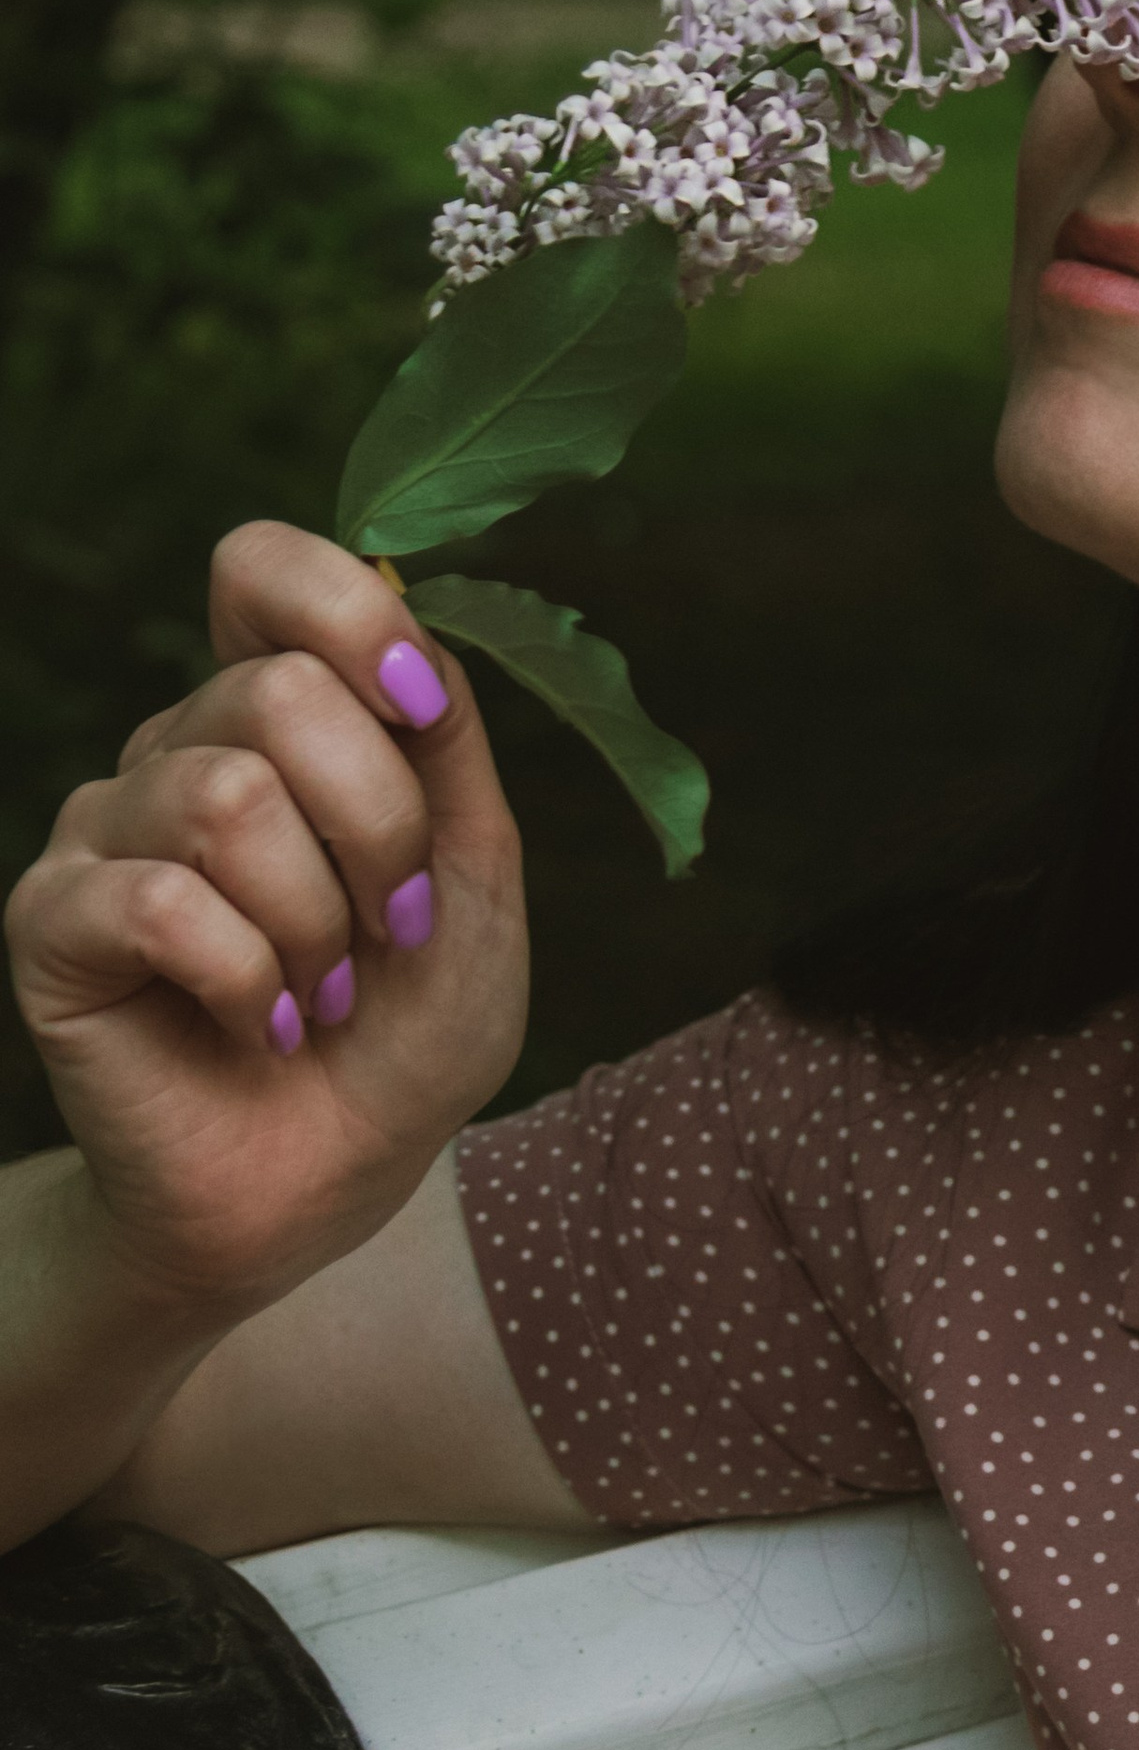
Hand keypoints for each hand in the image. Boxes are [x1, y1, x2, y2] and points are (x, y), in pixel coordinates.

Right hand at [6, 521, 527, 1318]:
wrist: (328, 1181)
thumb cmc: (407, 1029)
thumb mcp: (475, 879)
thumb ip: (448, 747)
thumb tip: (411, 629)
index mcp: (279, 712)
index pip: (262, 568)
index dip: (351, 613)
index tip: (421, 708)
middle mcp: (181, 747)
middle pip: (280, 690)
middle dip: (379, 824)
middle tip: (389, 929)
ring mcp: (106, 828)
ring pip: (226, 797)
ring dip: (315, 921)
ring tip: (326, 993)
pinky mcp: (52, 923)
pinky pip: (162, 901)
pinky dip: (250, 980)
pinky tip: (265, 1027)